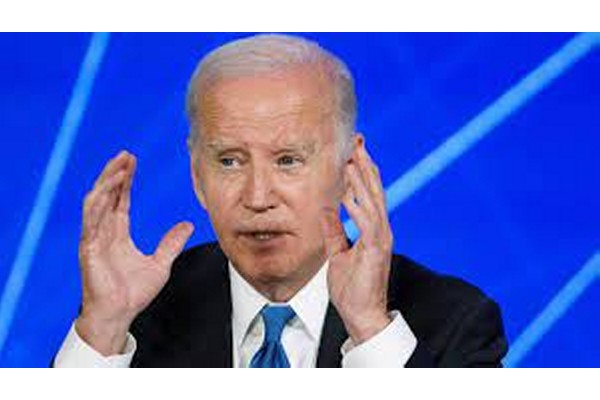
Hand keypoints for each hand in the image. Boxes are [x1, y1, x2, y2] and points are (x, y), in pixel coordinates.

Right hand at [76, 151, 193, 354]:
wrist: (119, 315)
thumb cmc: (133, 293)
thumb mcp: (161, 263)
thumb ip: (172, 243)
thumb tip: (188, 225)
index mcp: (117, 233)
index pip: (120, 199)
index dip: (126, 180)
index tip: (133, 161)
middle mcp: (104, 232)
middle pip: (107, 195)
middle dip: (115, 173)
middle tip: (126, 154)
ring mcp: (94, 239)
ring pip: (96, 202)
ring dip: (106, 182)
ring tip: (118, 165)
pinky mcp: (88, 249)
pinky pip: (90, 221)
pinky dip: (97, 203)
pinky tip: (106, 189)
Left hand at [322, 139, 392, 344]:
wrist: (362, 314)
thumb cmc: (352, 288)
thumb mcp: (338, 253)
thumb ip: (334, 230)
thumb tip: (325, 208)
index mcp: (373, 229)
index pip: (368, 193)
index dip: (361, 171)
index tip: (352, 150)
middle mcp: (381, 230)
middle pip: (374, 190)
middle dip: (364, 164)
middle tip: (356, 140)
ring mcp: (381, 239)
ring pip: (373, 201)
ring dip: (362, 178)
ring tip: (352, 156)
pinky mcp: (376, 250)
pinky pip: (368, 223)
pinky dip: (358, 206)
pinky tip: (348, 191)